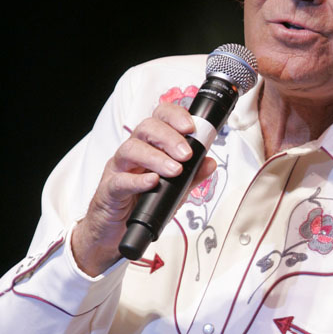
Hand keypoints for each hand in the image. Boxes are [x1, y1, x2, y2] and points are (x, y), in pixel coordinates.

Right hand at [71, 103, 216, 275]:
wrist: (115, 230)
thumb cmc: (142, 202)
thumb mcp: (174, 189)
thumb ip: (192, 176)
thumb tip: (210, 163)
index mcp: (149, 144)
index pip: (159, 118)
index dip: (175, 116)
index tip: (192, 128)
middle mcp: (133, 151)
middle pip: (146, 128)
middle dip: (169, 137)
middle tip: (186, 154)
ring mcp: (118, 168)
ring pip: (131, 149)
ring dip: (156, 157)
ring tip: (175, 170)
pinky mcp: (108, 190)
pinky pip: (120, 180)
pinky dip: (137, 180)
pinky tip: (153, 182)